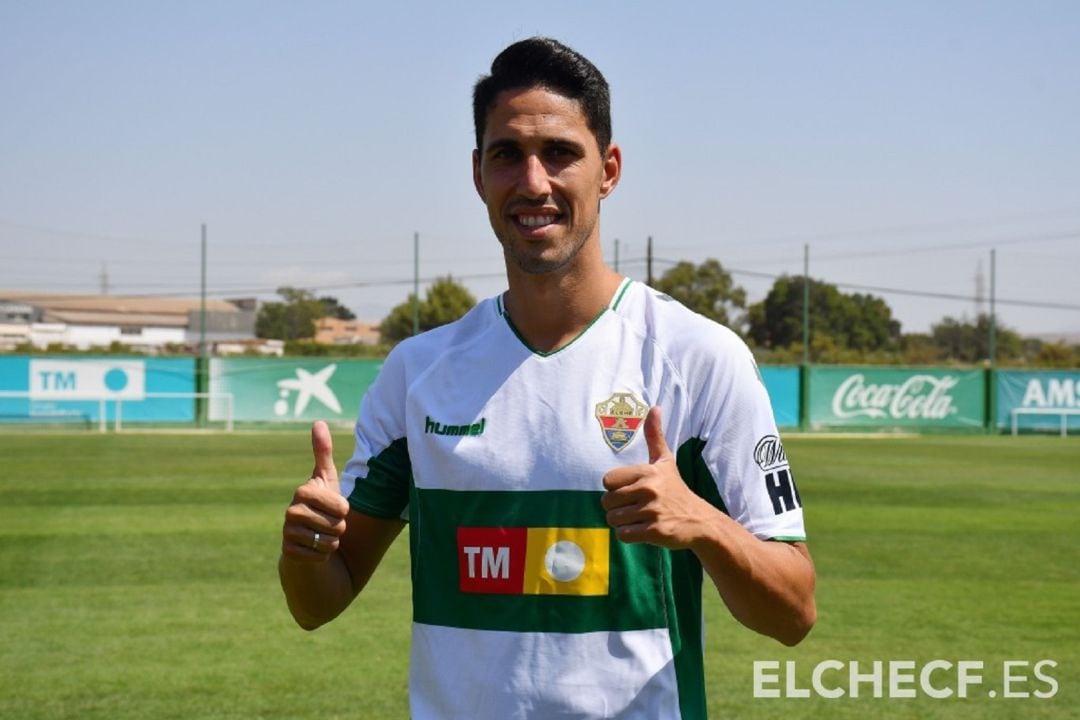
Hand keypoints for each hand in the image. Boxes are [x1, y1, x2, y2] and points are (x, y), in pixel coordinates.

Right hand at [281, 421, 349, 561]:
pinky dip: (323, 554)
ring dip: (332, 541)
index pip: (341, 506)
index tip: (334, 508)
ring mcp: (288, 532)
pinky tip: (314, 548)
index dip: (344, 510)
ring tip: (321, 534)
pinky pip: (321, 555)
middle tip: (327, 523)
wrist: (306, 539)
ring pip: (330, 541)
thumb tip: (318, 422)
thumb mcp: (326, 479)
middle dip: (339, 527)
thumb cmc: (321, 506)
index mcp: (303, 491)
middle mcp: (291, 511)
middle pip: (337, 524)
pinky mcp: (289, 552)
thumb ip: (323, 452)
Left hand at [601, 407, 714, 548]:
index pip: (607, 481)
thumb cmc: (676, 489)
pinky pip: (623, 535)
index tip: (631, 490)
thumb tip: (654, 407)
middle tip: (635, 507)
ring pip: (613, 519)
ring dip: (622, 522)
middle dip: (617, 508)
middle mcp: (649, 489)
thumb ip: (655, 436)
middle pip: (607, 502)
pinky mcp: (654, 531)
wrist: (700, 521)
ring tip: (640, 518)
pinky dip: (629, 535)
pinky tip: (643, 530)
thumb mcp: (665, 461)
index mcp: (647, 471)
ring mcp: (652, 511)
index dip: (615, 488)